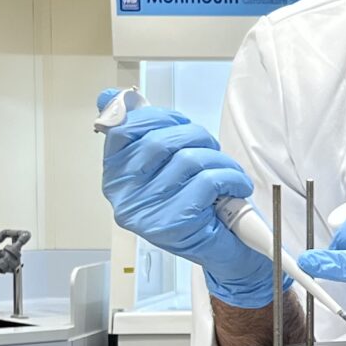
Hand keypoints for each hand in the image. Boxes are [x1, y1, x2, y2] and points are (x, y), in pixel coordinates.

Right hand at [96, 92, 276, 309]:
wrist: (223, 249)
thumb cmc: (195, 204)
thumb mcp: (164, 164)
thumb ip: (140, 131)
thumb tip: (110, 96)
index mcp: (115, 176)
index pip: (126, 128)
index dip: (161, 118)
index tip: (181, 125)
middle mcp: (124, 196)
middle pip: (162, 141)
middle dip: (197, 137)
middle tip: (211, 150)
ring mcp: (146, 212)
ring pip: (189, 159)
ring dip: (219, 160)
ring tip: (227, 173)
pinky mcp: (173, 225)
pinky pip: (207, 181)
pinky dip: (230, 178)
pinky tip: (235, 187)